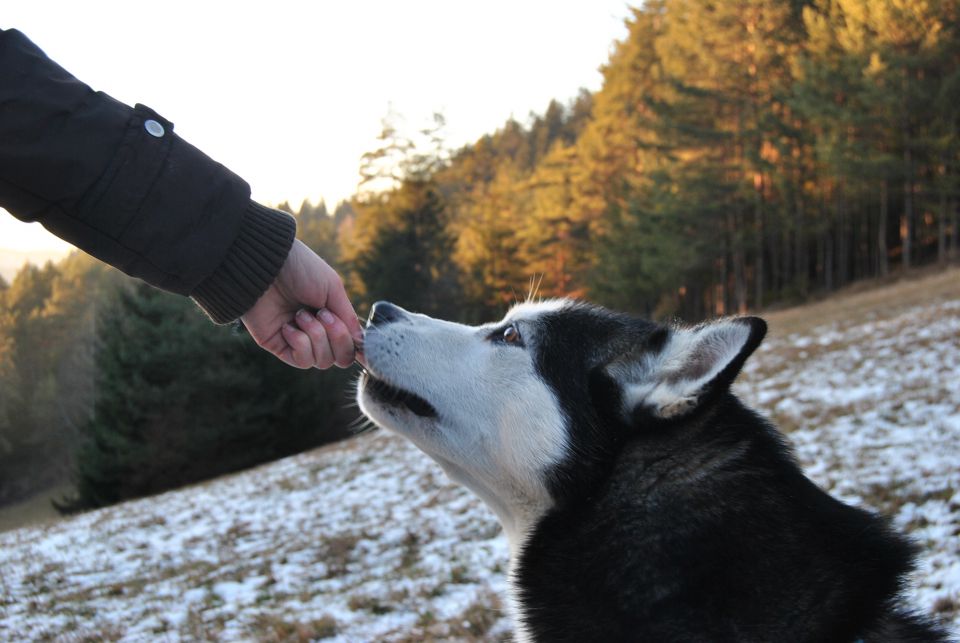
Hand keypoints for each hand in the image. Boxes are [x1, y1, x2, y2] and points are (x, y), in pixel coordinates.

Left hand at [241, 239, 363, 368]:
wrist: (266, 267)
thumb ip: (348, 317)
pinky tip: (288, 326)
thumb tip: (360, 342)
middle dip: (337, 337)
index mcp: (331, 317)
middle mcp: (317, 332)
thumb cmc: (301, 270)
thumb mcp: (333, 289)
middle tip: (322, 313)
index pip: (350, 345)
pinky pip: (301, 360)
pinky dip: (300, 343)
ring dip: (317, 336)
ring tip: (301, 315)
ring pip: (322, 362)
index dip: (354, 346)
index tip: (355, 338)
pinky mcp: (279, 347)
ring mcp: (298, 341)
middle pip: (340, 358)